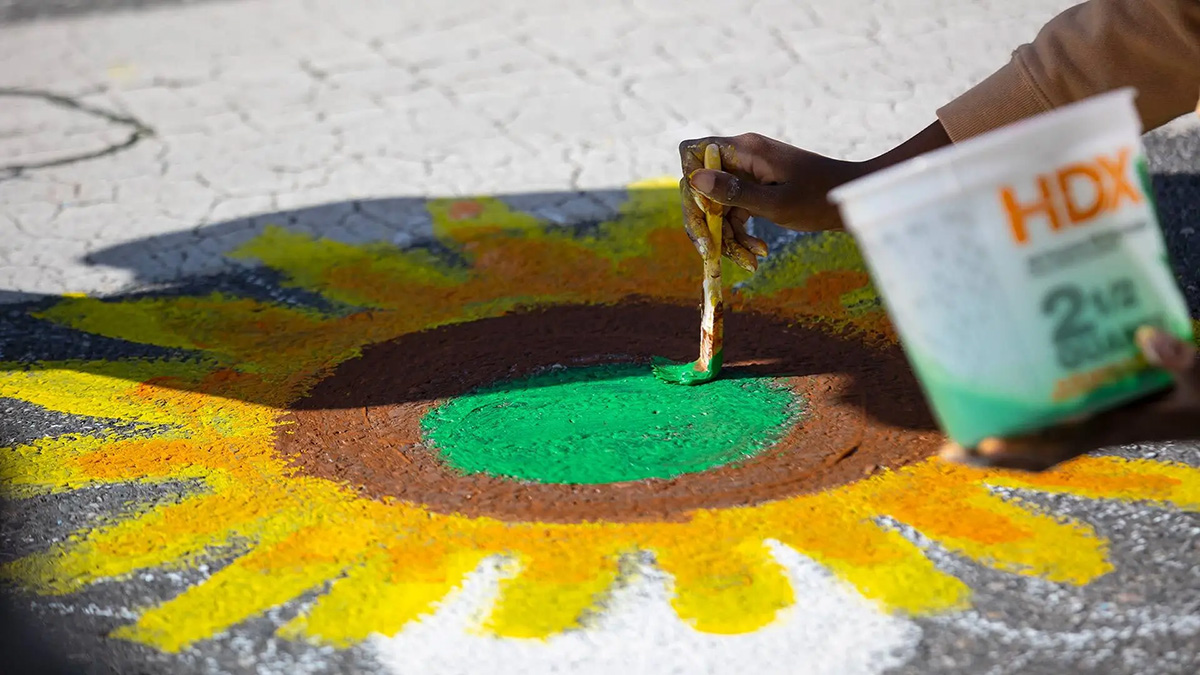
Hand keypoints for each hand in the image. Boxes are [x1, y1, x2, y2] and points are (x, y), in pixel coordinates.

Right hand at [677, 133, 865, 270]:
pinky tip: (758, 253)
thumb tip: (695, 179)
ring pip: (718, 205)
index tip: (704, 214)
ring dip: (727, 236)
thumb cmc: (821, 198)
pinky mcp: (756, 188)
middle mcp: (742, 156)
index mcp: (744, 149)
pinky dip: (741, 234)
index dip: (689, 182)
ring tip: (750, 261)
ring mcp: (748, 172)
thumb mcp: (776, 203)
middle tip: (711, 252)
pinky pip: (735, 211)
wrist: (855, 200)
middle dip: (706, 222)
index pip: (692, 152)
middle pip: (701, 186)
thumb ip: (734, 192)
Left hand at [940, 326, 1199, 470]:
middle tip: (946, 451)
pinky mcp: (1094, 412)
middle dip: (991, 456)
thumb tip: (1145, 335)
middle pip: (1033, 454)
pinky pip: (1048, 423)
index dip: (1020, 449)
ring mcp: (1091, 424)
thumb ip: (1181, 359)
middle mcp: (1094, 431)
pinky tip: (995, 403)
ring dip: (996, 442)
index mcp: (1113, 429)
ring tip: (954, 433)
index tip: (984, 443)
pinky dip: (1021, 419)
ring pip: (1036, 442)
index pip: (1058, 447)